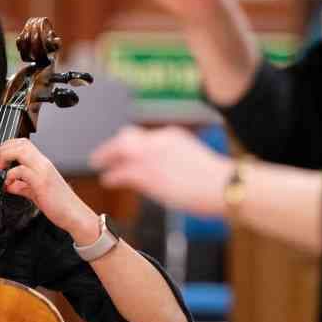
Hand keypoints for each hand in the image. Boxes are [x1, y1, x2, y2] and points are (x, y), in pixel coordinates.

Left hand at [0, 138, 97, 240]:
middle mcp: (44, 164)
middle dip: (5, 148)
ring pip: (22, 151)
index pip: (24, 144)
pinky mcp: (41, 182)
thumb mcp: (36, 192)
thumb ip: (22, 187)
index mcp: (43, 164)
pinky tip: (9, 184)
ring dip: (6, 156)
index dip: (8, 146)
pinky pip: (22, 170)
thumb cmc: (59, 204)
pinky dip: (11, 175)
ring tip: (1, 168)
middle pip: (22, 143)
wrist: (74, 215)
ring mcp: (43, 171)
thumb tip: (10, 185)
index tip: (0, 156)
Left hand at [90, 125, 231, 215]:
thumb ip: (175, 162)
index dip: (132, 145)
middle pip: (126, 137)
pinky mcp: (145, 174)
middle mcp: (157, 141)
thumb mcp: (193, 162)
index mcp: (171, 136)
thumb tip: (168, 175)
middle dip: (113, 145)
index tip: (125, 151)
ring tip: (96, 164)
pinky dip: (111, 175)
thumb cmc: (218, 181)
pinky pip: (120, 172)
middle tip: (101, 154)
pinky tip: (107, 180)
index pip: (144, 137)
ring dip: (105, 157)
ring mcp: (149, 156)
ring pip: (118, 151)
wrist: (225, 186)